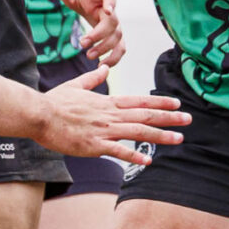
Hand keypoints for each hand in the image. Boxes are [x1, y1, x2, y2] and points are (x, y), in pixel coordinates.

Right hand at [34, 65, 187, 159]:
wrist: (39, 114)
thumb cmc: (55, 101)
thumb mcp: (76, 85)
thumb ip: (93, 78)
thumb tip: (105, 67)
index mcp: (107, 102)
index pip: (139, 101)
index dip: (160, 103)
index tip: (177, 104)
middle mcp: (110, 115)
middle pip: (145, 116)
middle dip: (169, 118)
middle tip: (189, 119)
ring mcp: (103, 130)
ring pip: (138, 132)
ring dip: (160, 136)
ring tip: (179, 139)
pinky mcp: (94, 145)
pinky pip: (118, 151)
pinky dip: (134, 155)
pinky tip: (148, 161)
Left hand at [58, 0, 125, 65]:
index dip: (111, 3)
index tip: (108, 11)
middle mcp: (112, 9)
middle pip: (113, 24)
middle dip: (99, 36)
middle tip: (83, 44)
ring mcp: (114, 23)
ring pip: (118, 38)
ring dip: (106, 49)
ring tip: (90, 56)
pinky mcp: (113, 35)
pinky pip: (120, 48)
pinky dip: (114, 58)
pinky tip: (102, 65)